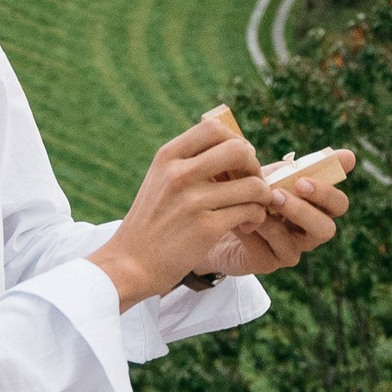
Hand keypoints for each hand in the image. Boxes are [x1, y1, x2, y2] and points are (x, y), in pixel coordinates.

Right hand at [89, 113, 271, 309]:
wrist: (130, 264)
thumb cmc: (151, 222)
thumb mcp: (159, 179)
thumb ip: (188, 161)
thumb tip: (232, 145)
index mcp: (167, 157)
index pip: (213, 128)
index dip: (235, 140)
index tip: (237, 160)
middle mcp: (179, 174)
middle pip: (239, 149)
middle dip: (254, 166)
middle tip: (250, 184)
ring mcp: (193, 201)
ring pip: (253, 184)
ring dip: (262, 196)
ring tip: (252, 208)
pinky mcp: (206, 228)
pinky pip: (251, 211)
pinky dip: (257, 218)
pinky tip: (246, 226)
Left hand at [192, 160, 352, 278]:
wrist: (212, 214)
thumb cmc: (248, 190)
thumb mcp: (270, 175)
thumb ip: (300, 166)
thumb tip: (351, 155)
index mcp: (314, 208)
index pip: (338, 205)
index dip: (327, 192)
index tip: (301, 180)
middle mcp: (307, 232)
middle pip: (326, 229)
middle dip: (304, 210)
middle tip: (279, 195)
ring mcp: (290, 250)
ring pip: (298, 243)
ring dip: (276, 221)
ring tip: (258, 202)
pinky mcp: (268, 263)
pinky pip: (268, 250)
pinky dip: (256, 230)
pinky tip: (240, 217)